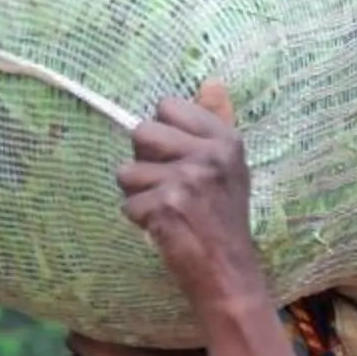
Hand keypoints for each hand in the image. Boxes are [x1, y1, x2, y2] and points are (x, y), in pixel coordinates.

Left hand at [118, 80, 267, 310]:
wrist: (229, 274)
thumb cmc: (223, 219)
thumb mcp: (229, 167)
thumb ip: (216, 122)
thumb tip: (211, 81)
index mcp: (225, 140)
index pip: (167, 106)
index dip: (164, 134)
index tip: (181, 160)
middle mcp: (209, 155)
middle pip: (141, 133)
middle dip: (146, 162)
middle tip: (171, 188)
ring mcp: (188, 180)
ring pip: (128, 171)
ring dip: (140, 195)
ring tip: (168, 211)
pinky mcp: (167, 207)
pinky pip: (127, 204)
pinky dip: (140, 221)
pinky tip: (165, 229)